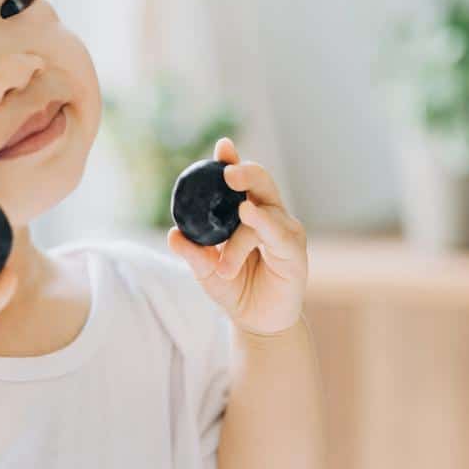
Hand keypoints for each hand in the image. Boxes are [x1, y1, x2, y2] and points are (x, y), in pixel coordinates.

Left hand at [167, 138, 307, 335]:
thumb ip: (193, 254)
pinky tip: (250, 216)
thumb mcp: (207, 272)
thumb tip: (173, 235)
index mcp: (245, 212)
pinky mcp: (295, 251)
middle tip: (227, 171)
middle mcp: (267, 215)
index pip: (239, 181)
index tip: (223, 147)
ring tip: (225, 257)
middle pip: (261, 183)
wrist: (257, 322)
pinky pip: (279, 234)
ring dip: (242, 227)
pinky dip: (264, 224)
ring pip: (264, 211)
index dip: (231, 161)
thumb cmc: (234, 289)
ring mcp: (283, 230)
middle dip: (245, 172)